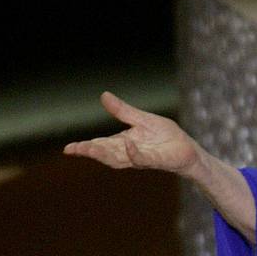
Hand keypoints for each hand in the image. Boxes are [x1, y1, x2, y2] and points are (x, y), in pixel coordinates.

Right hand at [64, 92, 201, 175]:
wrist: (188, 150)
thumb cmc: (165, 137)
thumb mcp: (142, 119)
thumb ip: (123, 111)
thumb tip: (103, 95)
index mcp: (123, 143)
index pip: (100, 145)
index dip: (84, 147)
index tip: (68, 149)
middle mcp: (129, 153)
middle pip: (106, 153)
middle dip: (91, 151)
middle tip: (74, 149)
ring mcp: (142, 158)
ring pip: (120, 158)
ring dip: (106, 154)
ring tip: (91, 148)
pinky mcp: (157, 160)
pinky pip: (144, 158)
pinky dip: (134, 152)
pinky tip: (127, 144)